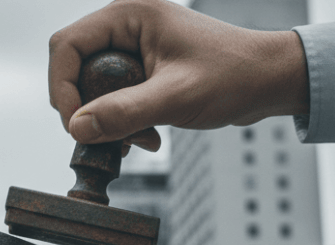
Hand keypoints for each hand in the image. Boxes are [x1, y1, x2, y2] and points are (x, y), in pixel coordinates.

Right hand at [48, 0, 308, 148]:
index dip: (62, 88)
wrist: (272, 81)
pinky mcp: (143, 72)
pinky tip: (148, 137)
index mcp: (129, 16)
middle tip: (110, 136)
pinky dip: (122, 124)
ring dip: (108, 122)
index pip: (66, 47)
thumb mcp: (176, 97)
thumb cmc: (235, 75)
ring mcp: (134, 50)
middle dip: (88, 110)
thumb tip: (77, 128)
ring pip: (92, 90)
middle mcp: (126, 28)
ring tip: (139, 138)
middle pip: (75, 70)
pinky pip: (112, 100)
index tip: (77, 125)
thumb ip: (124, 112)